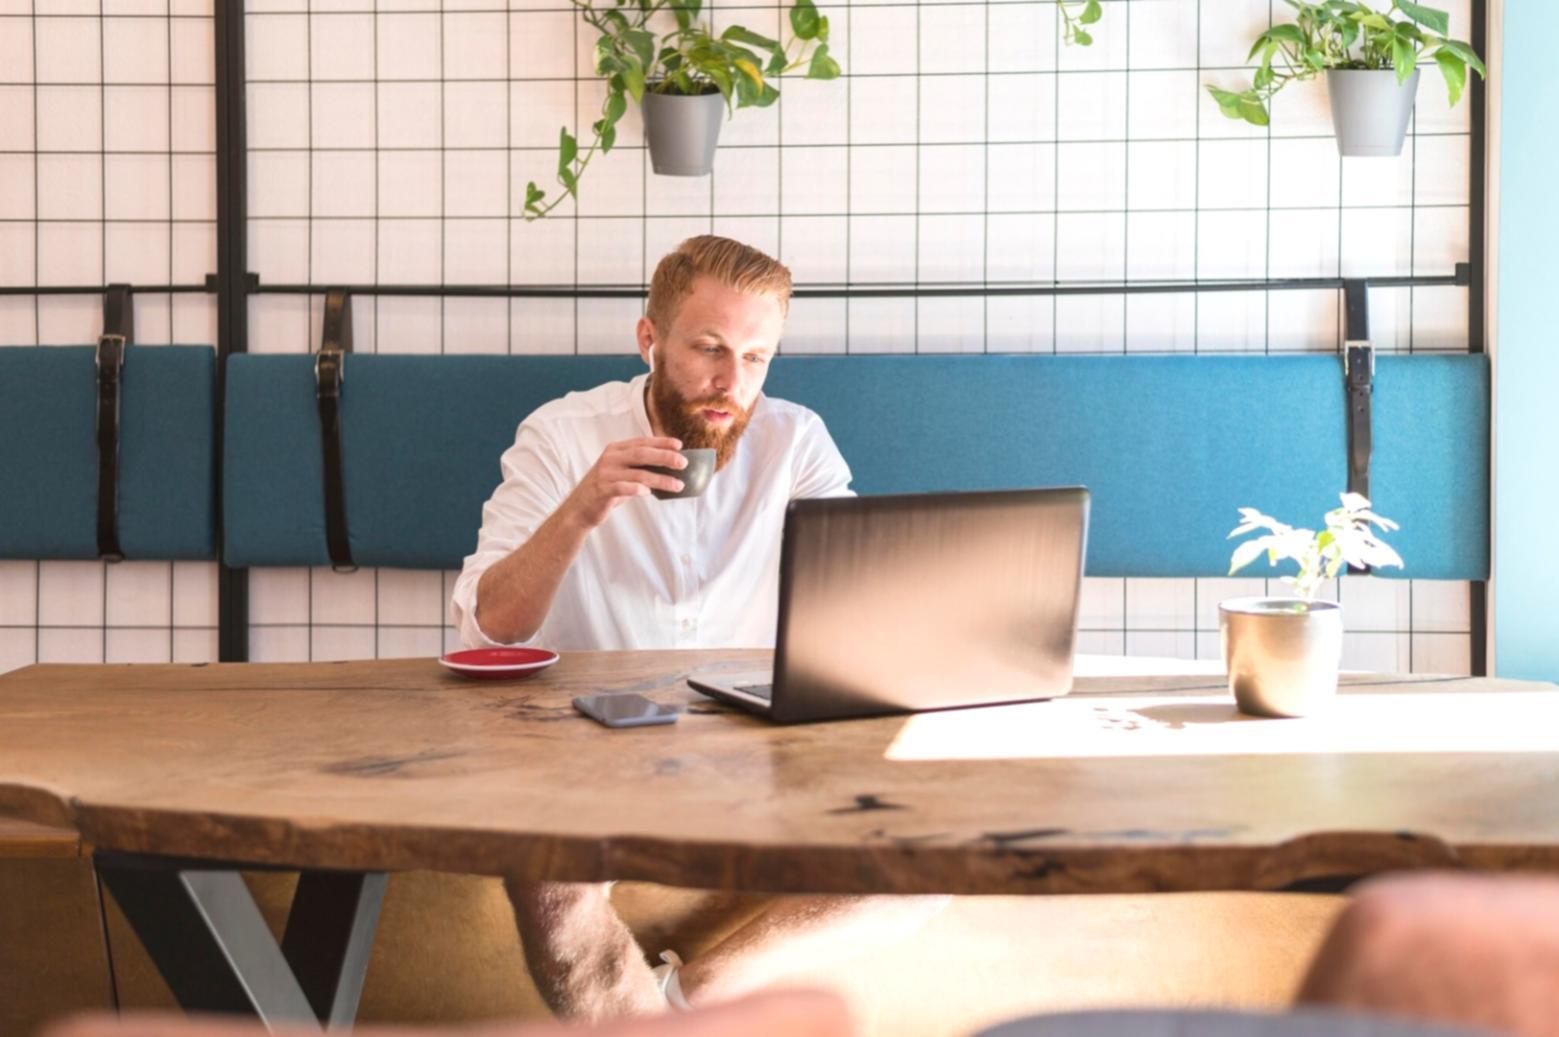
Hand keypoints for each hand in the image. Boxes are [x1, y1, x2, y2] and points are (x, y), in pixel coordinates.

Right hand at [564, 437, 685, 528]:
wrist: (578, 509)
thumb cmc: (605, 490)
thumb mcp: (622, 474)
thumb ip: (639, 469)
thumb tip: (669, 468)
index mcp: (615, 450)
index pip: (641, 442)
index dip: (661, 442)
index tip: (679, 445)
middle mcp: (610, 458)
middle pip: (642, 454)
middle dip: (665, 457)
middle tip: (683, 463)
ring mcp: (605, 474)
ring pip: (638, 474)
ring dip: (661, 480)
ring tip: (678, 485)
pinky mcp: (602, 490)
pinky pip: (622, 488)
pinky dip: (636, 489)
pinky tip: (649, 492)